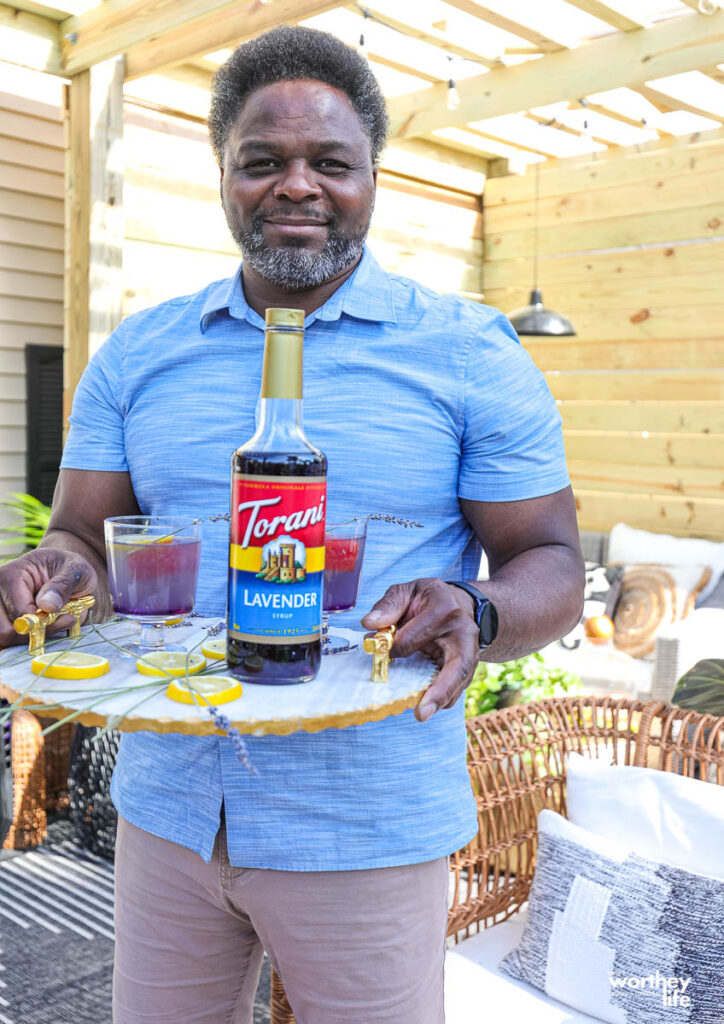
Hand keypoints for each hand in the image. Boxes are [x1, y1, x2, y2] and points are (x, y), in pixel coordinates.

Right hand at [0, 548, 97, 648]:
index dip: (43, 622)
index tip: (68, 617)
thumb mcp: (75, 570)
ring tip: (52, 624)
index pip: (20, 612)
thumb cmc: (70, 569)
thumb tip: (47, 606)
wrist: (67, 574)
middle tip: (60, 623)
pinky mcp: (3, 619)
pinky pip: (7, 641)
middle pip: (5, 630)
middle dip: (35, 633)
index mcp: (12, 575)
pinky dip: (25, 641)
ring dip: (30, 638)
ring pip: (4, 638)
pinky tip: (42, 630)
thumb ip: (62, 586)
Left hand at [360, 578, 479, 721]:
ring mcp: (470, 651)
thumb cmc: (428, 599)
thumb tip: (369, 624)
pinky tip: (428, 706)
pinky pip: (459, 686)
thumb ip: (388, 606)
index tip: (381, 648)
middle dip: (440, 690)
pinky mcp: (469, 666)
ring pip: (460, 680)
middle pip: (457, 665)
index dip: (394, 647)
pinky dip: (444, 699)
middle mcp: (463, 632)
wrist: (459, 603)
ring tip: (422, 714)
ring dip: (442, 700)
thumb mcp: (407, 591)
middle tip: (421, 714)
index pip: (414, 637)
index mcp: (444, 609)